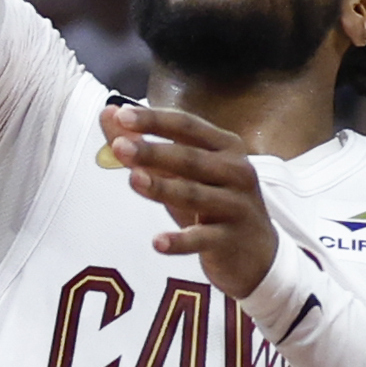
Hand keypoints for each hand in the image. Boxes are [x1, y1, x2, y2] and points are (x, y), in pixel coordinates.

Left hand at [100, 101, 278, 300]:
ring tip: (133, 180)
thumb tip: (110, 113)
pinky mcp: (231, 239)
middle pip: (190, 158)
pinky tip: (158, 242)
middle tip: (120, 147)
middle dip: (153, 152)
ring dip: (163, 188)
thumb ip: (145, 144)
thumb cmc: (214, 204)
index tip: (123, 115)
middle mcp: (235, 170)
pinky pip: (202, 239)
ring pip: (195, 194)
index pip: (187, 126)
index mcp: (225, 146)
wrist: (255, 253)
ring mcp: (236, 205)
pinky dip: (180, 241)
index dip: (155, 120)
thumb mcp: (183, 174)